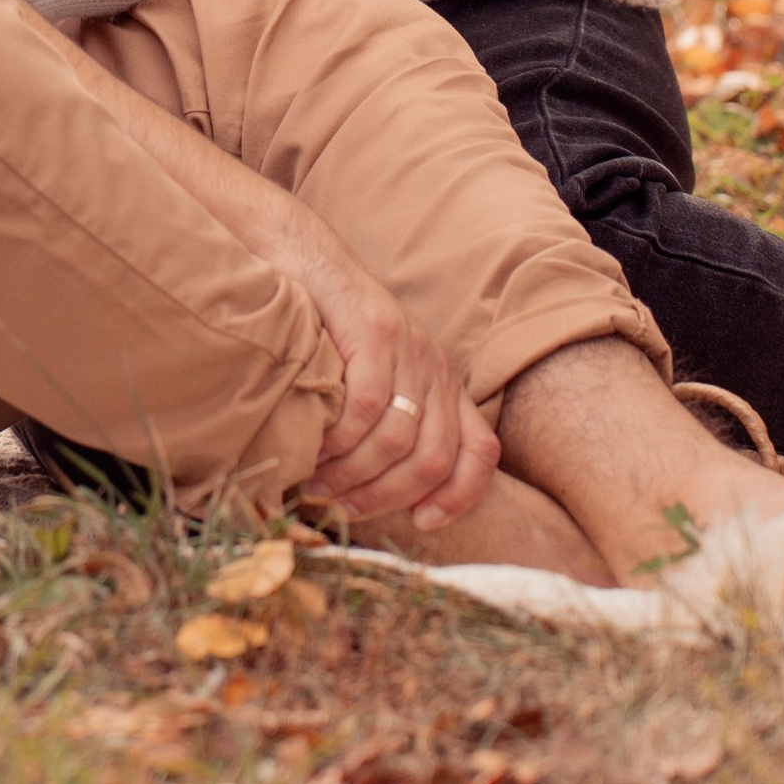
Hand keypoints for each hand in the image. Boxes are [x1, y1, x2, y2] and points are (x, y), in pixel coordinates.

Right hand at [256, 198, 497, 531]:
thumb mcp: (371, 380)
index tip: (422, 523)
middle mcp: (439, 367)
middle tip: (339, 508)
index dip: (459, 497)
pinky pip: (367, 407)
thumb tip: (370, 496)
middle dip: (385, 498)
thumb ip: (385, 427)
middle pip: (433, 460)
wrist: (303, 261)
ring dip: (354, 475)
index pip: (480, 452)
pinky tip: (315, 447)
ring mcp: (411, 348)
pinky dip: (340, 439)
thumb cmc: (329, 334)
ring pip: (399, 440)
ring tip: (317, 482)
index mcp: (446, 385)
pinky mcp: (376, 332)